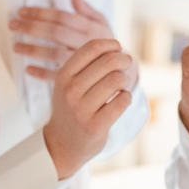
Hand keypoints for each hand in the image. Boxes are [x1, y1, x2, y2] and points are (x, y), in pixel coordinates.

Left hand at [11, 0, 135, 88]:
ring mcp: (84, 62)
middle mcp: (87, 42)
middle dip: (32, 27)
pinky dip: (42, 73)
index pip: (62, 16)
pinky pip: (59, 76)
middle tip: (12, 25)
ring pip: (55, 54)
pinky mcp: (80, 79)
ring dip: (33, 50)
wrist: (123, 69)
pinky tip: (28, 69)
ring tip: (16, 46)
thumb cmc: (106, 41)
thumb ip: (84, 5)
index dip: (41, 13)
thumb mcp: (100, 20)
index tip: (22, 11)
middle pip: (56, 33)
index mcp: (90, 26)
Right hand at [43, 39, 132, 179]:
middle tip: (127, 64)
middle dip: (124, 60)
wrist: (62, 144)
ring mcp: (82, 109)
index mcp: (63, 75)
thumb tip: (117, 46)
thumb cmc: (72, 107)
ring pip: (117, 80)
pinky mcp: (95, 126)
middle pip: (108, 61)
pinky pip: (122, 101)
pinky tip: (121, 100)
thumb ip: (87, 64)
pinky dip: (126, 97)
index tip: (118, 48)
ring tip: (121, 85)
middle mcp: (70, 90)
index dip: (111, 44)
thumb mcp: (69, 82)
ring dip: (125, 80)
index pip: (92, 48)